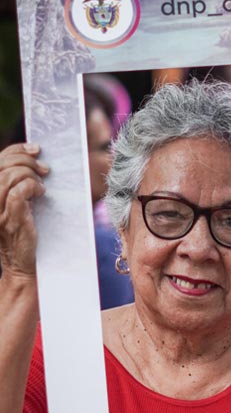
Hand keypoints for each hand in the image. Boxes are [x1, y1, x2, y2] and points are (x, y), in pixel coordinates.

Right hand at [0, 143, 48, 278]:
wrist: (22, 264)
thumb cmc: (23, 231)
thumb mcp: (15, 203)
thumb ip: (16, 183)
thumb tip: (32, 158)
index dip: (16, 149)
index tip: (35, 148)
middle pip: (3, 165)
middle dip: (27, 160)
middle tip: (44, 168)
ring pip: (10, 176)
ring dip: (31, 174)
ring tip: (41, 184)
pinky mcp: (10, 218)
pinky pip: (19, 191)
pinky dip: (32, 187)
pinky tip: (40, 193)